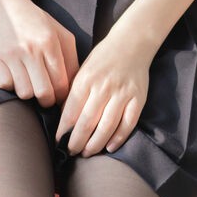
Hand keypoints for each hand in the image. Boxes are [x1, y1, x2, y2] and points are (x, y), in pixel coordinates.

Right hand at [0, 0, 79, 105]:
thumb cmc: (39, 25)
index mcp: (49, 43)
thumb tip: (74, 89)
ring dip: (28, 91)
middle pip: (43, 93)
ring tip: (30, 82)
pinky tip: (15, 75)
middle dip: (47, 100)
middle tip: (46, 96)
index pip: (61, 83)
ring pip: (24, 92)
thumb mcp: (62, 36)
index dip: (62, 97)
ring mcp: (11, 55)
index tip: (59, 96)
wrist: (7, 10)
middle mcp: (30, 50)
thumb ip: (72, 61)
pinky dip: (11, 84)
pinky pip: (5, 85)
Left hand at [55, 27, 152, 156]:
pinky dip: (118, 138)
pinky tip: (109, 147)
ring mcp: (122, 94)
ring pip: (107, 126)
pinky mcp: (138, 99)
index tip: (58, 141)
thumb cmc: (103, 59)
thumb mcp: (83, 70)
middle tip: (72, 151)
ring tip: (87, 153)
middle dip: (77, 141)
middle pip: (87, 122)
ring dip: (95, 144)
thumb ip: (74, 92)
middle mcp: (103, 88)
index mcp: (86, 80)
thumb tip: (65, 119)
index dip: (64, 130)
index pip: (71, 111)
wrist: (131, 44)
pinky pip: (128, 124)